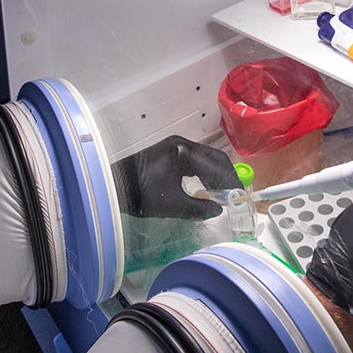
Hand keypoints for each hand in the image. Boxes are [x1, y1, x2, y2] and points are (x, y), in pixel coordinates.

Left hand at [112, 136, 241, 218]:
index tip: (239, 197)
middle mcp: (182, 143)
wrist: (113, 187)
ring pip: (206, 159)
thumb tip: (218, 210)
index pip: (216, 166)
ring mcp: (176, 146)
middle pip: (215, 158)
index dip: (230, 183)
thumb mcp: (173, 205)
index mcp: (183, 152)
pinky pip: (196, 161)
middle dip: (227, 177)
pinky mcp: (171, 152)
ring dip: (217, 175)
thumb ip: (200, 208)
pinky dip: (206, 173)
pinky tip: (208, 188)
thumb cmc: (142, 195)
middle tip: (236, 195)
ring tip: (224, 194)